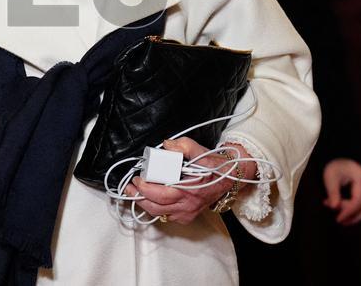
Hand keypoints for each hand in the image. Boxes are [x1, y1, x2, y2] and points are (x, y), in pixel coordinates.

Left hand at [122, 137, 254, 223]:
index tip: (137, 178)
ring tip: (134, 193)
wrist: (231, 179)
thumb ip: (184, 146)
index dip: (145, 188)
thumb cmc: (216, 166)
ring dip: (144, 204)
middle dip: (138, 197)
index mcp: (190, 190)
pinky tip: (148, 199)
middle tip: (129, 187)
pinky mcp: (187, 217)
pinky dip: (155, 209)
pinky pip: (166, 216)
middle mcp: (188, 205)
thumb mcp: (201, 151)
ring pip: (159, 214)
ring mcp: (187, 213)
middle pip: (156, 207)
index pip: (161, 194)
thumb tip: (166, 145)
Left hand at [322, 158, 360, 224]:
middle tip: (334, 215)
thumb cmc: (334, 166)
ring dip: (351, 215)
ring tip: (339, 219)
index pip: (357, 201)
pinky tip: (341, 211)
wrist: (339, 156)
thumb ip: (332, 192)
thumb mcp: (330, 177)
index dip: (348, 212)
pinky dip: (352, 209)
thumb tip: (334, 207)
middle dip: (348, 213)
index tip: (338, 219)